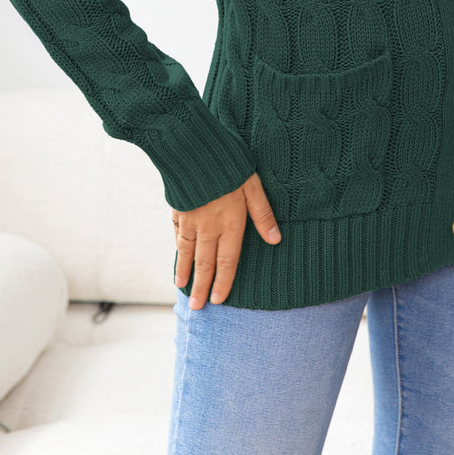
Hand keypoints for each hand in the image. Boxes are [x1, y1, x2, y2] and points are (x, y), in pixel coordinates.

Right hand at [172, 171, 280, 309]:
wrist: (192, 147)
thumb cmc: (229, 163)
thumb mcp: (253, 185)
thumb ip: (263, 214)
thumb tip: (276, 240)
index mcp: (229, 223)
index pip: (227, 261)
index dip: (223, 282)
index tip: (218, 300)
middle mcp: (208, 226)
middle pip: (205, 262)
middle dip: (201, 286)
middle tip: (196, 307)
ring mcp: (190, 218)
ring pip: (187, 250)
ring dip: (186, 270)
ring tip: (182, 287)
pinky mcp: (178, 207)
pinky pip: (177, 232)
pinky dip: (178, 246)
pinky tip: (178, 252)